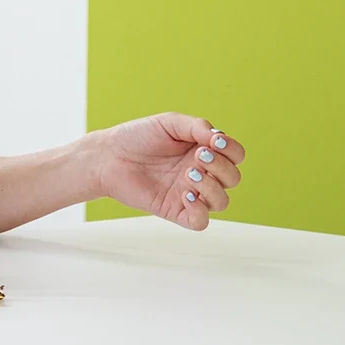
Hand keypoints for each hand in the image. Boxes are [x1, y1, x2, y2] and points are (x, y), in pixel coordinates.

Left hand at [91, 114, 245, 230]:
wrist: (108, 156)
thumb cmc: (138, 136)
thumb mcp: (170, 123)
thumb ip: (198, 126)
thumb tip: (220, 139)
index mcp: (202, 151)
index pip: (236, 155)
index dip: (233, 150)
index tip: (214, 142)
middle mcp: (200, 173)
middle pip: (233, 178)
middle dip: (221, 166)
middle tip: (198, 155)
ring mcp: (188, 193)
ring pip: (221, 201)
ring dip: (212, 187)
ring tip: (189, 174)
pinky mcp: (175, 210)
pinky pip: (200, 222)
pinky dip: (201, 211)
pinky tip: (187, 195)